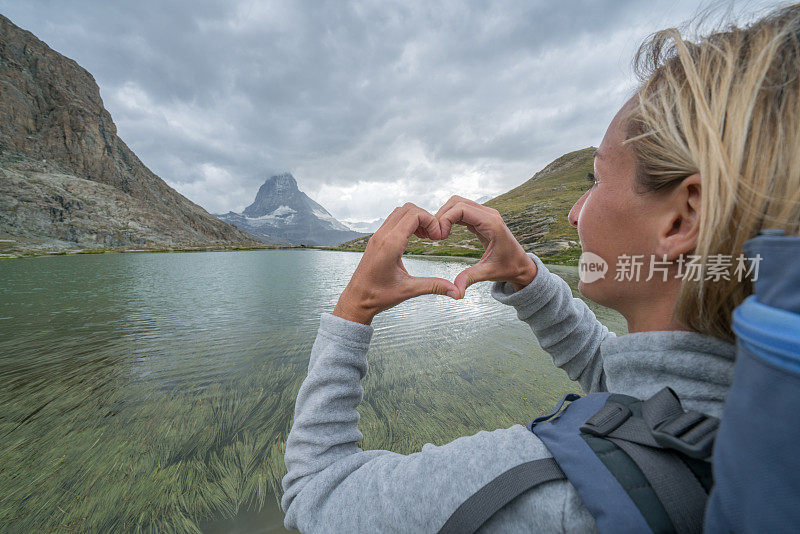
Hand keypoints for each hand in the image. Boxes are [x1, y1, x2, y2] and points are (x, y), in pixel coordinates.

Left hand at [333, 203, 460, 324]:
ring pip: (400, 212)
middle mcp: (382, 235)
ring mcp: (377, 236)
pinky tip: (415, 239)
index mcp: (390, 244)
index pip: (414, 215)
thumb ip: (434, 286)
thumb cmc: (378, 296)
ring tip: (426, 236)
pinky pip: (393, 220)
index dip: (431, 221)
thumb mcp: (409, 290)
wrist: (356, 300)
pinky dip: (407, 223)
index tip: (438, 238)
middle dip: (426, 217)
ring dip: (416, 219)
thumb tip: (457, 291)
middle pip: (408, 208)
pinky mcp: (376, 239)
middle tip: (434, 236)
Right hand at [435, 195, 537, 298]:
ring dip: (445, 215)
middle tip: (436, 235)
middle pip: (457, 202)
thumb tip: (455, 291)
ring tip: (439, 234)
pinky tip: (446, 232)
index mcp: (492, 223)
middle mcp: (489, 215)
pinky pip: (463, 211)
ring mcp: (486, 215)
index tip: (439, 237)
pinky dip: (451, 218)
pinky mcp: (482, 219)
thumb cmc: (509, 268)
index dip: (445, 219)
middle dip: (442, 215)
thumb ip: (470, 278)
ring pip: (458, 204)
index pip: (461, 209)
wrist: (521, 265)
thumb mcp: (488, 273)